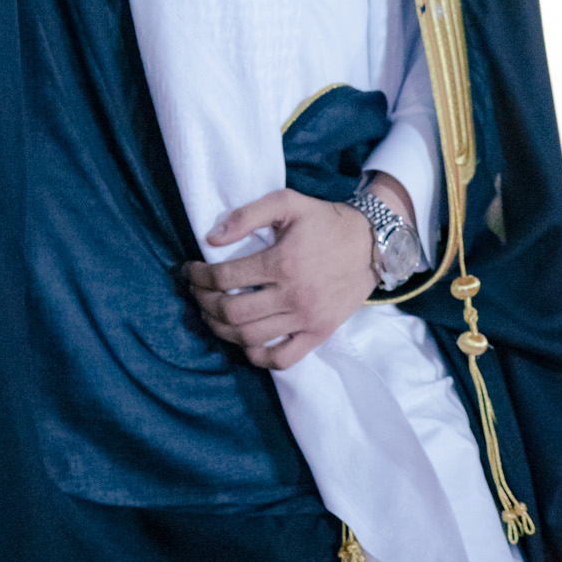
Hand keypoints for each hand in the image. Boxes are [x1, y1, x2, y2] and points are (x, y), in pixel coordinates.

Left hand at [185, 188, 379, 370]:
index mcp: (282, 262)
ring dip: (221, 329)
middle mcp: (293, 295)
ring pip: (250, 338)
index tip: (190, 271)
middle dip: (204, 303)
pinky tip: (244, 341)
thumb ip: (247, 215)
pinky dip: (257, 356)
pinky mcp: (318, 333)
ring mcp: (306, 319)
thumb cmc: (325, 221)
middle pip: (232, 312)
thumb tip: (211, 238)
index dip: (199, 276)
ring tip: (212, 314)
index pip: (225, 278)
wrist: (371, 243)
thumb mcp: (287, 203)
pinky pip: (281, 359)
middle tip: (197, 293)